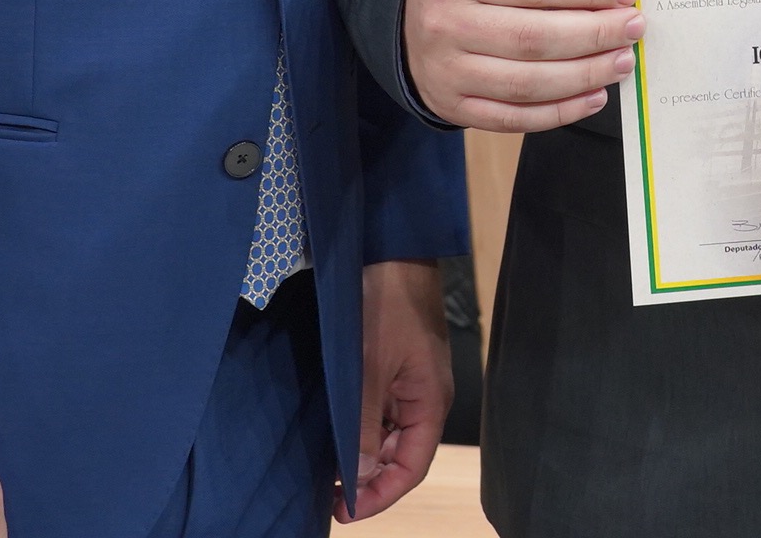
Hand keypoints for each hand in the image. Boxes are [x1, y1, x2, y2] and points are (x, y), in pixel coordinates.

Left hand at [347, 260, 452, 519]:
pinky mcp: (396, 365)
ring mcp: (411, 381)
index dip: (381, 495)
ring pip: (391, 434)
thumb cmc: (386, 305)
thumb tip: (361, 477)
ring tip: (329, 470)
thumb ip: (365, 425)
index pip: (412, 467)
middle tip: (330, 495)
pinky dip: (363, 428)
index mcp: (430, 402)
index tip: (345, 510)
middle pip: (404, 455)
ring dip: (365, 454)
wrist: (391, 250)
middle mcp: (425, 397)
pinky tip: (338, 432)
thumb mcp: (369, 368)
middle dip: (371, 479)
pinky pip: (383, 410)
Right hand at [404, 0, 641, 131]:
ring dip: (586, 75)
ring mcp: (446, 70)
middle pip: (535, 37)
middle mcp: (447, 23)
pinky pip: (514, 118)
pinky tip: (593, 96)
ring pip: (529, 83)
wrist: (405, 5)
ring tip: (622, 62)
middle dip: (596, 34)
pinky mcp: (451, 105)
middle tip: (633, 29)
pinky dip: (561, 112)